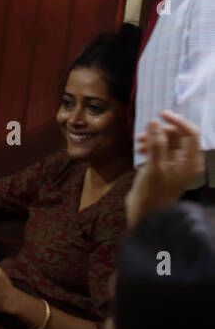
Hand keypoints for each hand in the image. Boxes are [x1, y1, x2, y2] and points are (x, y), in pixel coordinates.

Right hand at [128, 110, 203, 226]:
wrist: (145, 213)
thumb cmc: (153, 192)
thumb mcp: (155, 167)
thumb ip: (156, 143)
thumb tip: (154, 121)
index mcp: (191, 161)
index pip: (191, 133)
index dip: (177, 121)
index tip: (160, 114)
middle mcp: (186, 161)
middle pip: (178, 136)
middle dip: (161, 131)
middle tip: (143, 133)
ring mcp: (175, 164)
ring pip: (167, 142)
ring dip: (153, 138)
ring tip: (137, 142)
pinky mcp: (164, 168)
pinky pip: (160, 150)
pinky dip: (150, 146)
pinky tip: (139, 150)